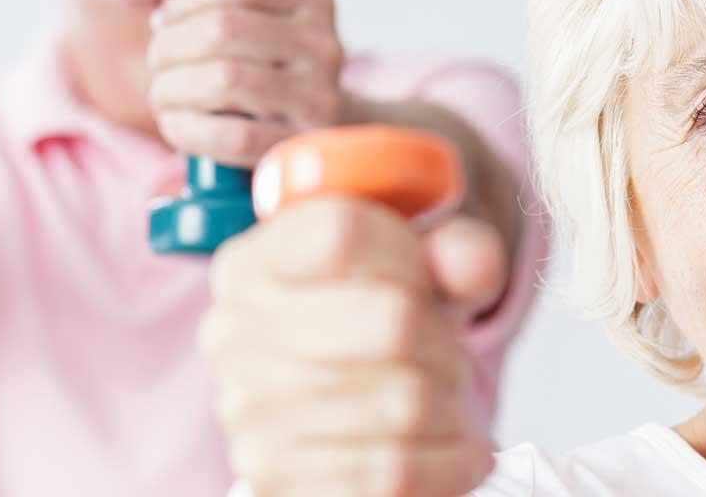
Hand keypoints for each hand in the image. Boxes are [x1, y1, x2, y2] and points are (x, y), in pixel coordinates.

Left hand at [110, 0, 344, 166]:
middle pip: (222, 28)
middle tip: (156, 62)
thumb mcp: (236, 18)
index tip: (163, 19)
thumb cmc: (261, 66)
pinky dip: (189, 130)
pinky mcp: (302, 145)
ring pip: (224, 79)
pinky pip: (234, 137)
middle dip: (169, 46)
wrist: (318, 130)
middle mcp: (326, 42)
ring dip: (172, 87)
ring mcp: (320, 96)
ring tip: (161, 93)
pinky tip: (175, 125)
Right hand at [202, 196, 506, 495]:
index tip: (426, 281)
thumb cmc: (380, 333)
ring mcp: (247, 412)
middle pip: (392, 322)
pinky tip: (458, 452)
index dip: (409, 257)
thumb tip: (472, 262)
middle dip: (449, 345)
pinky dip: (451, 464)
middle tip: (453, 360)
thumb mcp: (420, 277)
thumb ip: (456, 253)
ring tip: (449, 405)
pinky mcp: (274, 480)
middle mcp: (233, 332)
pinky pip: (396, 471)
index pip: (342, 233)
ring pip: (405, 402)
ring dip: (454, 408)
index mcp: (254, 262)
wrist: (351, 420)